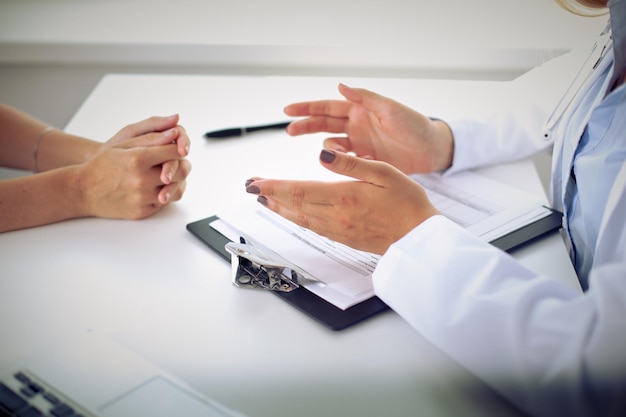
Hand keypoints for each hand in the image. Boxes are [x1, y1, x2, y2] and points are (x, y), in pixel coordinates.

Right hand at [78, 120, 190, 219]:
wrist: (83, 191)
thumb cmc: (102, 165)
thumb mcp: (122, 145)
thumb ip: (151, 138)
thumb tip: (175, 131)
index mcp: (138, 159)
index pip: (174, 151)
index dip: (178, 148)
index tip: (176, 148)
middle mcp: (141, 179)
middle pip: (180, 172)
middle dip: (179, 165)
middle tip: (173, 163)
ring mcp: (142, 198)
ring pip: (175, 189)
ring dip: (173, 182)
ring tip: (162, 176)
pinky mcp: (142, 212)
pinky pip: (164, 204)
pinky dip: (162, 195)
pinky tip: (152, 189)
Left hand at [245, 149, 437, 254]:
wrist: (419, 236)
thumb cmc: (407, 203)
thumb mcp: (384, 172)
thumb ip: (350, 163)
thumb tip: (322, 153)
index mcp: (345, 197)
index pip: (300, 190)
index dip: (274, 185)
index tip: (256, 181)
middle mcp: (337, 217)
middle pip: (294, 205)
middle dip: (269, 195)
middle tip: (250, 187)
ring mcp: (338, 230)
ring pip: (300, 218)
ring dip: (279, 208)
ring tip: (264, 199)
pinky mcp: (343, 238)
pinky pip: (312, 227)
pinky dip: (296, 218)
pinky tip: (290, 214)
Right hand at [285, 84, 453, 173]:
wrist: (430, 150)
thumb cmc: (414, 125)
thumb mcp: (390, 109)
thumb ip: (365, 98)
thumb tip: (340, 86)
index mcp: (360, 109)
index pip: (327, 107)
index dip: (307, 108)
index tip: (288, 110)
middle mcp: (356, 125)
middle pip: (323, 124)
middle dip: (305, 126)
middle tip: (289, 130)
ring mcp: (359, 144)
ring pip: (332, 146)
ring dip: (328, 149)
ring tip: (335, 154)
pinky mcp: (365, 161)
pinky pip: (345, 163)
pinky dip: (342, 164)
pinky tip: (348, 166)